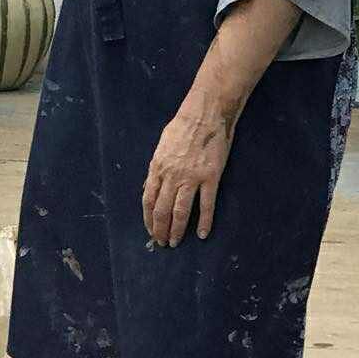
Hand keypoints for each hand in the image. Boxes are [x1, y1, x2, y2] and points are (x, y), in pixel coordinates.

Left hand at [142, 100, 233, 245]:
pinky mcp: (210, 178)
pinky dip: (204, 221)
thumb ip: (156, 169)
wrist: (205, 114)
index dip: (148, 218)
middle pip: (162, 210)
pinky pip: (206, 204)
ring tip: (176, 242)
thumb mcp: (161, 147)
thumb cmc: (182, 127)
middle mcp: (172, 176)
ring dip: (177, 230)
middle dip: (161, 229)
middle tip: (162, 242)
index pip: (148, 200)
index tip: (151, 230)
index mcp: (158, 168)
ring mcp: (191, 178)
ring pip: (181, 211)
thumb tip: (149, 188)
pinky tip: (202, 234)